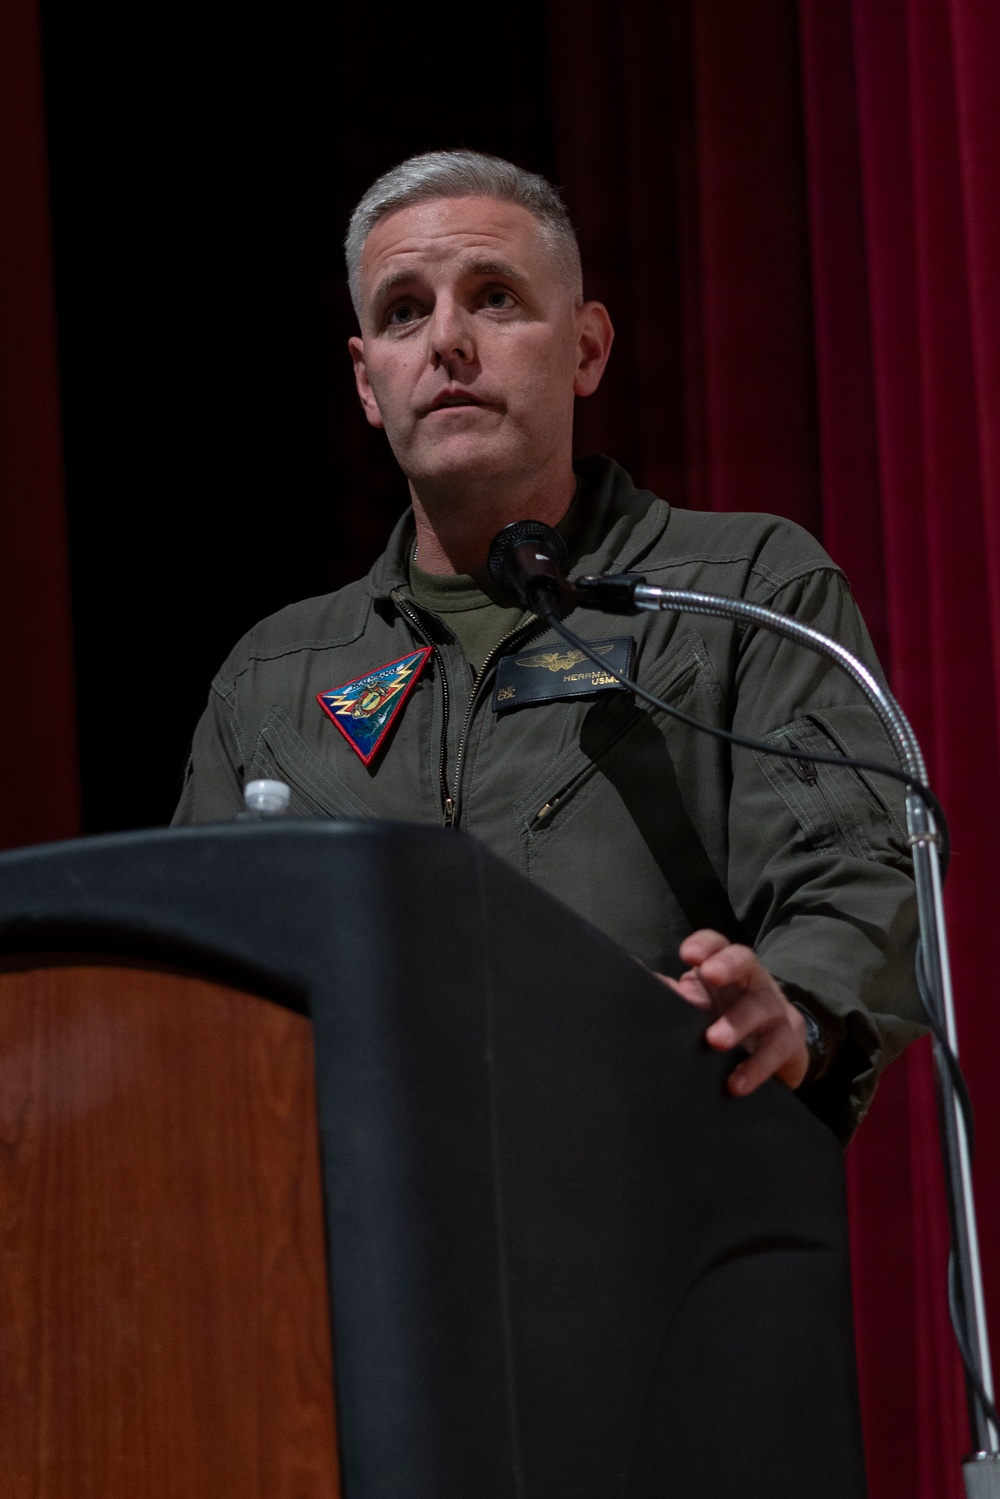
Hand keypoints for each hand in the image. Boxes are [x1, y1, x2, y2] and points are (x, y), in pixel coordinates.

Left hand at [656, 929, 808, 1094]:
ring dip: (737, 1023)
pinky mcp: (788, 1041)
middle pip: (745, 960)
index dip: (704, 945)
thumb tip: (632, 976)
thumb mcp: (699, 1003)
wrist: (776, 1052)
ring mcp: (775, 1009)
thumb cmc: (727, 1018)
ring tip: (715, 1040)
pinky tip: (736, 1083)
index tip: (687, 955)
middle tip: (709, 975)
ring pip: (761, 1008)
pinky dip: (755, 1068)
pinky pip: (775, 1051)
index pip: (717, 944)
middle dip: (727, 965)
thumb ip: (670, 994)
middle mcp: (753, 981)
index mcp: (727, 968)